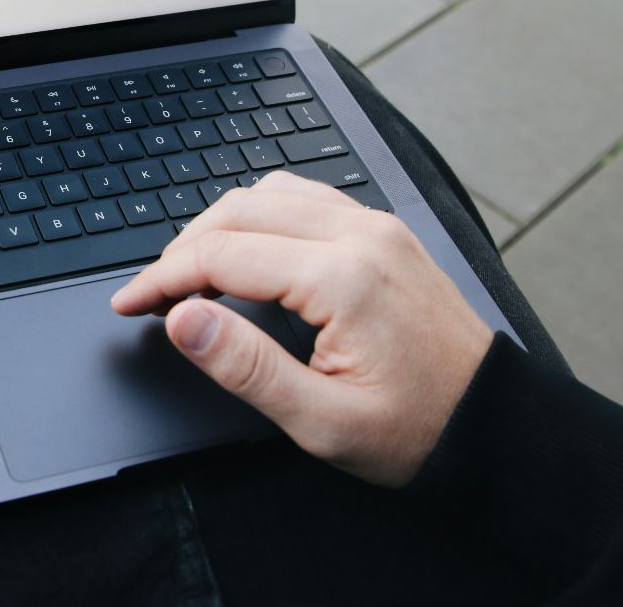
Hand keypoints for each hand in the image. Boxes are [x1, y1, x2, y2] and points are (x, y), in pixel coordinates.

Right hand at [111, 170, 491, 485]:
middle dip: (182, 249)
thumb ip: (245, 366)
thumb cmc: (418, 430)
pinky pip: (306, 198)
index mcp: (342, 279)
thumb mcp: (322, 421)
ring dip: (220, 226)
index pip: (222, 255)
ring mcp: (376, 226)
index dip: (161, 279)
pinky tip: (247, 251)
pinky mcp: (385, 232)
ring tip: (192, 276)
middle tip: (152, 295)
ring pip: (270, 193)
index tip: (129, 304)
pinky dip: (261, 216)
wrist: (493, 424)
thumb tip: (183, 319)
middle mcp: (360, 235)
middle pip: (238, 212)